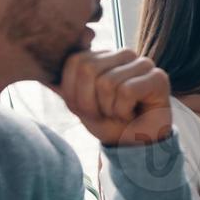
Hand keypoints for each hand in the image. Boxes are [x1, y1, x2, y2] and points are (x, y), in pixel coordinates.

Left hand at [53, 49, 171, 146]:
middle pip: (89, 69)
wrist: (136, 145)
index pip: (75, 61)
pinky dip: (124, 110)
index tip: (88, 109)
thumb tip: (41, 75)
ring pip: (108, 82)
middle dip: (90, 102)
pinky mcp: (158, 77)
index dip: (74, 92)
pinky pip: (127, 91)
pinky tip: (132, 113)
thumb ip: (64, 86)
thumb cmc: (109, 123)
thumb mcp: (79, 105)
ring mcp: (142, 63)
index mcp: (103, 56)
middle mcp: (123, 54)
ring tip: (119, 113)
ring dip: (109, 109)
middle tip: (104, 114)